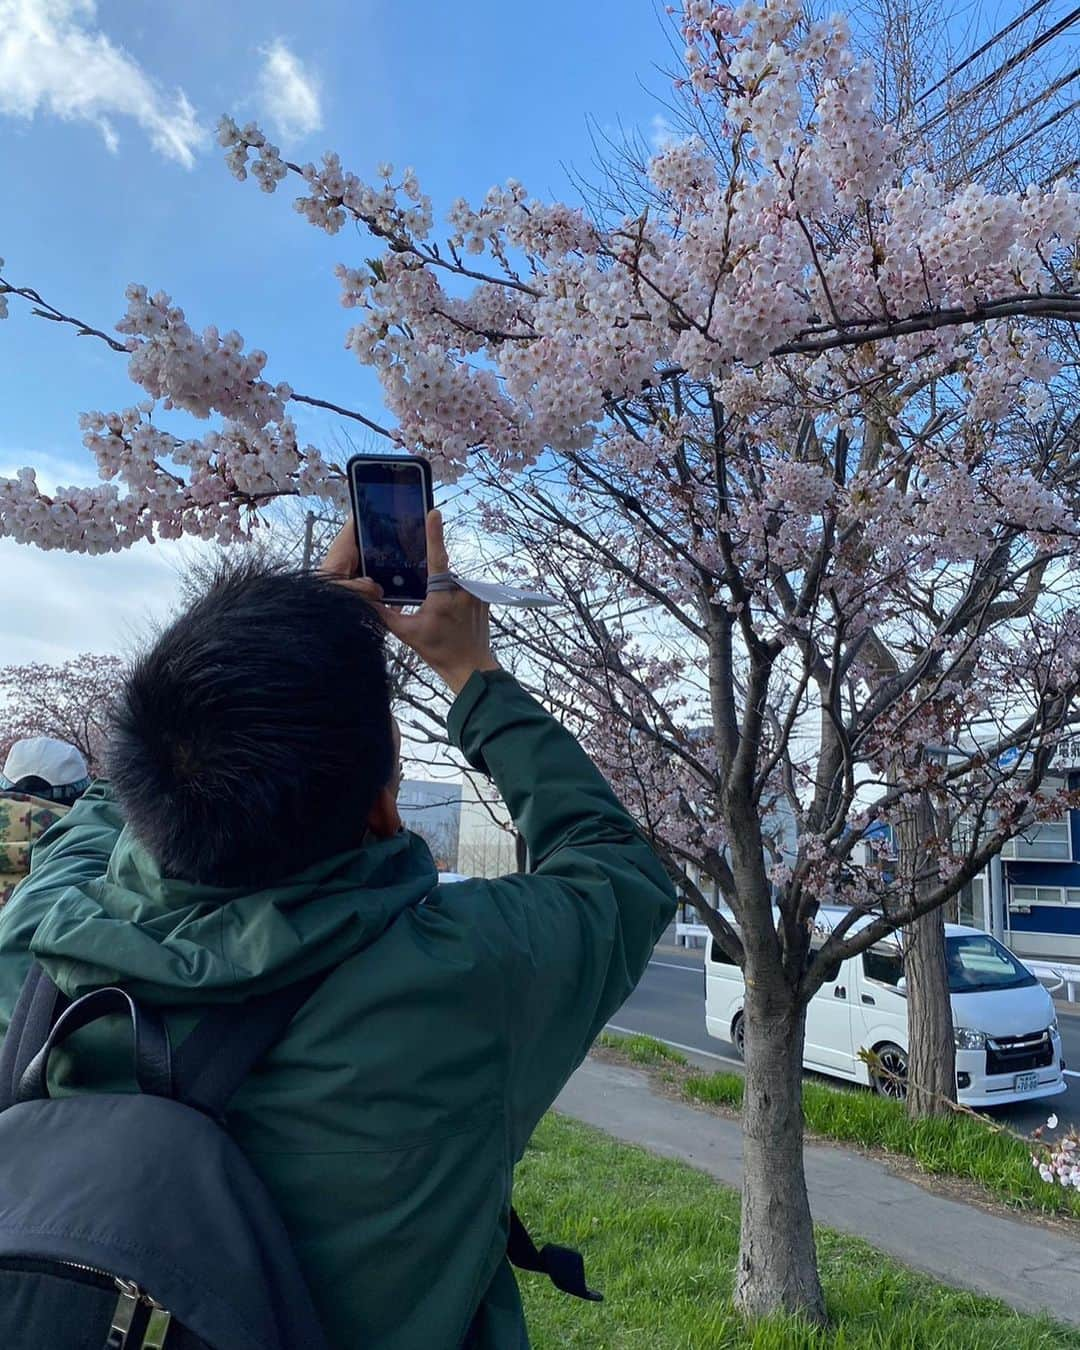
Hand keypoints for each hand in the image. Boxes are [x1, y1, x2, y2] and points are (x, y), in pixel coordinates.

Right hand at [322, 510, 498, 694]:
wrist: (471, 667)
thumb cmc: (438, 650)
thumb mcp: (407, 633)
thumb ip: (385, 614)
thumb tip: (365, 601)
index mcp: (442, 593)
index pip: (436, 557)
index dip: (433, 534)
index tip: (434, 512)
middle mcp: (461, 588)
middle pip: (440, 574)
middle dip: (430, 586)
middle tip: (431, 613)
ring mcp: (475, 593)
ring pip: (452, 583)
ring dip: (444, 593)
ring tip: (443, 620)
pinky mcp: (483, 599)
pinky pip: (464, 590)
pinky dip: (456, 599)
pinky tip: (453, 618)